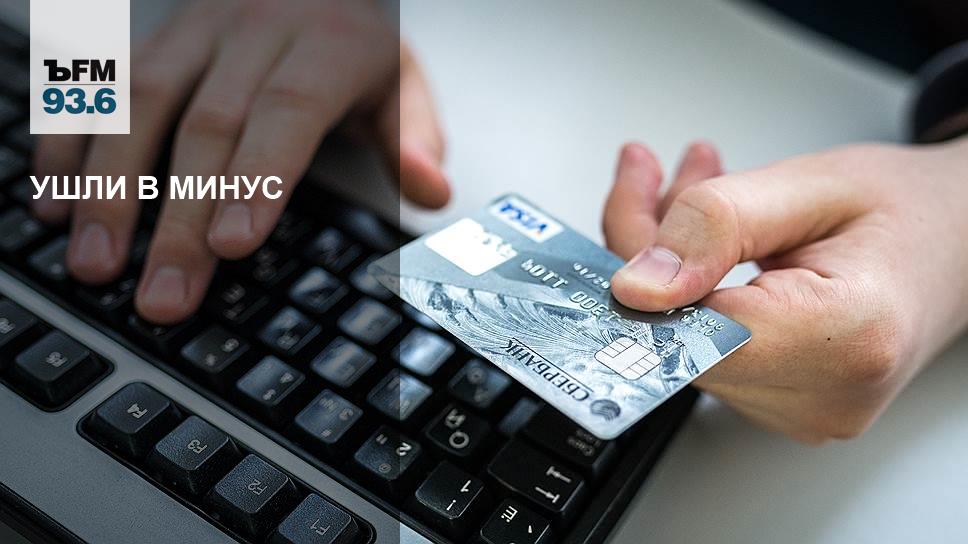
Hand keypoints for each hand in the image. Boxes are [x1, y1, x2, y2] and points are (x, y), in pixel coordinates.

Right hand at [31, 0, 448, 323]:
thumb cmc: (350, 36)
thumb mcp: (400, 77)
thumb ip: (413, 136)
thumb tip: (433, 193)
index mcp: (326, 45)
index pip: (287, 112)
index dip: (257, 179)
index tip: (232, 246)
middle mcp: (254, 32)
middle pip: (208, 125)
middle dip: (180, 217)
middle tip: (160, 294)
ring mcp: (195, 31)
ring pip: (140, 102)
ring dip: (108, 184)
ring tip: (93, 259)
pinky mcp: (153, 36)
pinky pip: (101, 82)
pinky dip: (70, 139)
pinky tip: (52, 197)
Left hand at [604, 138, 967, 442]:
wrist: (958, 239)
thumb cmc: (907, 210)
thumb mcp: (811, 186)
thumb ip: (715, 227)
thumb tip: (634, 284)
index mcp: (848, 338)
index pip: (696, 332)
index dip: (644, 278)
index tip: (629, 209)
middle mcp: (828, 396)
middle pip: (679, 337)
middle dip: (648, 251)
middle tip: (650, 174)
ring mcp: (806, 412)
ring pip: (681, 340)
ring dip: (667, 264)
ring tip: (692, 190)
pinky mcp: (786, 405)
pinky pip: (703, 347)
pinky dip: (691, 290)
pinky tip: (705, 240)